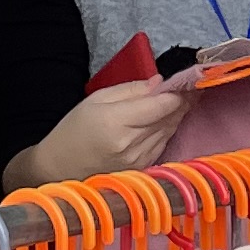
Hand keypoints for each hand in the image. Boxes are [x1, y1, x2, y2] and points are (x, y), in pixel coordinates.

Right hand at [10, 75, 191, 188]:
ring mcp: (139, 160)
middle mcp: (132, 144)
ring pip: (171, 130)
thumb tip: (161, 82)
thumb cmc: (75, 130)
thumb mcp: (97, 99)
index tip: (188, 80)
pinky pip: (163, 144)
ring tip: (180, 100)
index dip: (179, 91)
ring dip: (177, 115)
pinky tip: (164, 120)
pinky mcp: (142, 169)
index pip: (163, 104)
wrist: (58, 168)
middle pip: (171, 117)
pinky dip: (167, 130)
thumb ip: (132, 90)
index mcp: (117, 122)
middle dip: (182, 101)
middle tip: (190, 86)